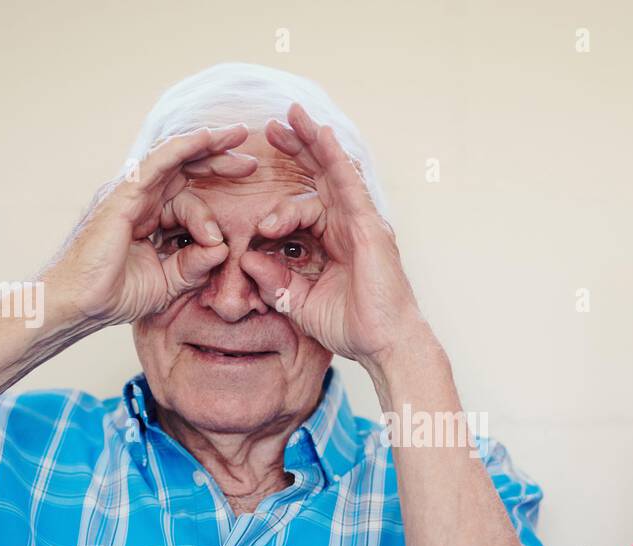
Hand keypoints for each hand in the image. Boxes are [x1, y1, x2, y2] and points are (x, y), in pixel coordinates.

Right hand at [39, 125, 256, 329]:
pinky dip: (183, 147)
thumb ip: (195, 266)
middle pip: (185, 168)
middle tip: (252, 160)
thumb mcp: (168, 283)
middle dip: (219, 159)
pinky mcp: (124, 194)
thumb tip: (221, 248)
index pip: (188, 191)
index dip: (217, 186)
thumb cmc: (115, 294)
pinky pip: (157, 162)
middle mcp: (141, 199)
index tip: (247, 185)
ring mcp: (131, 194)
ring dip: (209, 144)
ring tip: (238, 136)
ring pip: (176, 159)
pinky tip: (207, 137)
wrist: (81, 303)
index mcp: (150, 217)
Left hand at [237, 103, 424, 370]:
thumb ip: (276, 282)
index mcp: (336, 242)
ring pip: (334, 172)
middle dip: (298, 150)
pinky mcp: (368, 226)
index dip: (279, 203)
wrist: (385, 343)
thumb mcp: (301, 303)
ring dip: (313, 142)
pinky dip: (335, 158)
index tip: (258, 216)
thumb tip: (248, 259)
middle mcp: (350, 226)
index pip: (305, 207)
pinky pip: (349, 184)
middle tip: (272, 127)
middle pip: (321, 177)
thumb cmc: (354, 327)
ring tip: (293, 114)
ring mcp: (362, 223)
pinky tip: (322, 135)